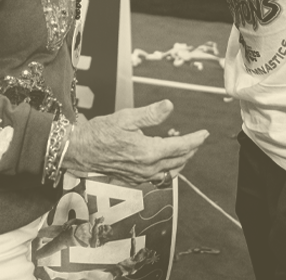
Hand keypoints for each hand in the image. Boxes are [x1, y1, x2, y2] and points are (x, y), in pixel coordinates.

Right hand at [64, 100, 208, 185]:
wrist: (80, 150)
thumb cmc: (100, 132)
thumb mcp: (126, 117)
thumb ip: (150, 114)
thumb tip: (169, 105)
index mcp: (148, 152)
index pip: (180, 147)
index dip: (195, 139)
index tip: (205, 133)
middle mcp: (147, 168)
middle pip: (179, 160)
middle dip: (191, 149)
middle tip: (199, 139)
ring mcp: (141, 176)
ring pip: (170, 170)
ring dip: (182, 161)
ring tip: (187, 150)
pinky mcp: (134, 180)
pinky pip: (159, 177)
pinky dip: (169, 168)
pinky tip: (167, 161)